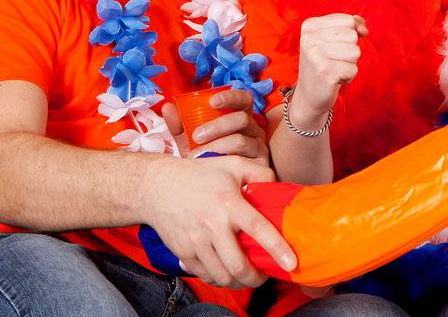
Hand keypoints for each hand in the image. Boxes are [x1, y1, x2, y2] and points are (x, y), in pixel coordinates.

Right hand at [143, 155, 293, 287]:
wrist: (155, 186)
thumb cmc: (198, 174)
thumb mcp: (231, 164)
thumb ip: (259, 173)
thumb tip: (277, 189)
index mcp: (229, 203)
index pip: (258, 229)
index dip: (277, 249)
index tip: (291, 264)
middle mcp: (212, 225)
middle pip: (238, 266)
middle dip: (256, 278)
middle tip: (264, 275)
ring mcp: (196, 242)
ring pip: (221, 276)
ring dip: (238, 282)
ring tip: (246, 276)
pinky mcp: (183, 252)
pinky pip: (205, 275)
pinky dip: (219, 279)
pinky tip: (226, 271)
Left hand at [162, 89, 267, 161]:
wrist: (214, 187)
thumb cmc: (206, 158)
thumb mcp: (191, 141)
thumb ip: (180, 126)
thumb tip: (167, 107)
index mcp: (240, 118)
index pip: (243, 100)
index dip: (231, 97)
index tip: (212, 102)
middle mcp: (253, 130)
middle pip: (242, 119)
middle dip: (218, 126)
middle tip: (196, 136)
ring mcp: (259, 148)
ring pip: (242, 140)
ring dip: (218, 146)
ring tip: (199, 155)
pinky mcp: (260, 166)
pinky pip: (247, 162)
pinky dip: (227, 163)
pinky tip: (214, 167)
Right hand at [293, 14, 366, 125]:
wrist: (309, 95)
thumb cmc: (326, 64)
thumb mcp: (334, 39)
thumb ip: (351, 26)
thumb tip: (364, 30)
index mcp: (310, 25)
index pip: (348, 21)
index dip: (351, 35)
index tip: (336, 47)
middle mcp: (309, 37)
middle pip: (352, 36)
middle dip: (349, 51)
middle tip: (333, 61)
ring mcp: (315, 54)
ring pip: (355, 52)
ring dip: (349, 64)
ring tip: (334, 70)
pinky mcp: (324, 71)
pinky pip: (353, 69)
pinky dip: (348, 77)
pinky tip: (333, 80)